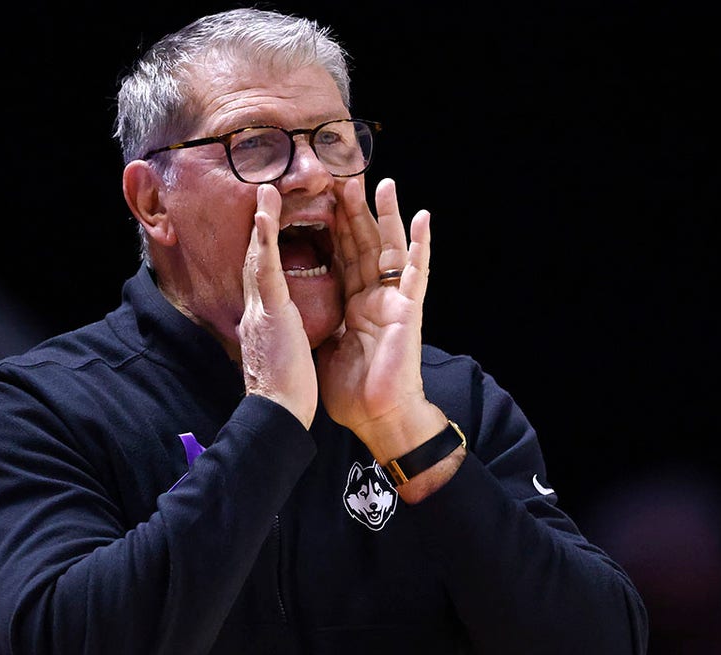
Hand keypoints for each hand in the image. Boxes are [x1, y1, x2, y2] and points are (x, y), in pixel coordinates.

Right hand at [239, 183, 317, 428]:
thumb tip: (281, 330)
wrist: (278, 414)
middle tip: (262, 194)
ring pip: (258, 257)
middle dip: (259, 227)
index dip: (264, 248)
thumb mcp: (283, 352)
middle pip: (254, 259)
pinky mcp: (271, 313)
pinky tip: (265, 215)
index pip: (264, 275)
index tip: (267, 223)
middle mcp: (256, 309)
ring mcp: (261, 309)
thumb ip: (280, 335)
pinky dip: (265, 240)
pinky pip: (267, 270)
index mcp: (263, 319)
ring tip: (265, 191)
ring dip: (261, 222)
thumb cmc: (285, 390)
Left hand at [317, 177, 442, 459]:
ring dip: (386, 214)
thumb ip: (319, 319)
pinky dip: (421, 244)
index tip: (320, 196)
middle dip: (353, 209)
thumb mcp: (324, 344)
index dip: (331, 225)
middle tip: (344, 173)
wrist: (374, 417)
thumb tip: (296, 306)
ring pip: (388, 247)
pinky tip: (424, 217)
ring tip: (382, 181)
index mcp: (352, 303)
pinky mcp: (408, 310)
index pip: (339, 255)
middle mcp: (373, 296)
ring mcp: (393, 300)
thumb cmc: (352, 390)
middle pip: (361, 243)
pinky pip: (417, 272)